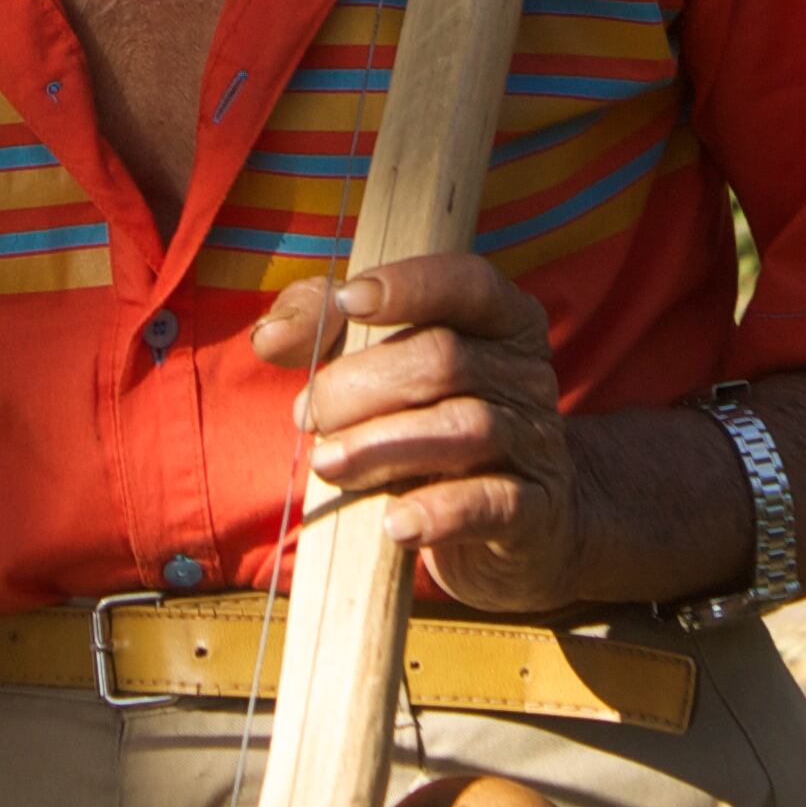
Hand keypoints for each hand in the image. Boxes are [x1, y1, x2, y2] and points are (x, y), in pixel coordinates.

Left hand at [251, 254, 590, 613]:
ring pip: (463, 426)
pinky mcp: (534, 510)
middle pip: (444, 358)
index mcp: (499, 321)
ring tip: (326, 463)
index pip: (468, 282)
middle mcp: (525, 373)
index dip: (410, 286)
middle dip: (361, 385)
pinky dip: (440, 512)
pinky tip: (395, 523)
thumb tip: (270, 336)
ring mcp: (534, 441)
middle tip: (309, 416)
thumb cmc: (427, 424)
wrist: (518, 524)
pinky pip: (491, 503)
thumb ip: (319, 327)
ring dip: (380, 445)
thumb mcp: (379, 365)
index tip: (349, 301)